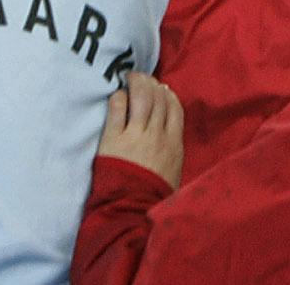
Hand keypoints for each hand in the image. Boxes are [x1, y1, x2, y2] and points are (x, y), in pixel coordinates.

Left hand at [97, 72, 184, 188]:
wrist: (133, 211)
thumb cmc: (153, 197)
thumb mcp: (174, 174)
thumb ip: (172, 151)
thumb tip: (169, 134)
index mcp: (174, 145)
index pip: (175, 108)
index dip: (167, 94)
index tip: (161, 88)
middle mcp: (157, 136)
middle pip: (158, 98)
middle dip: (151, 83)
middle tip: (143, 78)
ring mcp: (136, 135)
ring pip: (141, 97)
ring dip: (136, 83)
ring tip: (130, 77)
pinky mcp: (114, 139)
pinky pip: (118, 108)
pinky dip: (118, 97)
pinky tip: (117, 95)